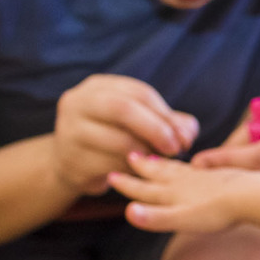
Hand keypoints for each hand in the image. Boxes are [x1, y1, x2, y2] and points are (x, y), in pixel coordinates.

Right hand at [53, 75, 198, 194]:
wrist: (71, 164)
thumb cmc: (113, 137)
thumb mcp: (138, 123)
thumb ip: (167, 122)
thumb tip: (189, 130)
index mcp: (98, 87)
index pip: (139, 93)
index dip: (166, 114)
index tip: (185, 136)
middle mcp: (78, 102)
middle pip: (123, 108)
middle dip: (156, 130)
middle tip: (175, 148)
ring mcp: (69, 131)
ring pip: (118, 141)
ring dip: (146, 154)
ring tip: (158, 162)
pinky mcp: (71, 160)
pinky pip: (110, 166)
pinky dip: (130, 171)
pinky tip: (138, 173)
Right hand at [108, 152, 259, 233]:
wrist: (250, 196)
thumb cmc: (217, 212)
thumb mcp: (183, 219)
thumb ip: (155, 217)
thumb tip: (127, 211)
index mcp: (173, 193)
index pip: (145, 189)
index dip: (128, 185)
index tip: (111, 176)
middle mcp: (185, 183)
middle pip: (158, 174)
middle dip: (142, 167)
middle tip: (128, 156)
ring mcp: (202, 178)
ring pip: (176, 169)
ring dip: (162, 164)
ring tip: (153, 157)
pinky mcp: (219, 176)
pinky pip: (196, 169)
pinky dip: (186, 167)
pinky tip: (192, 166)